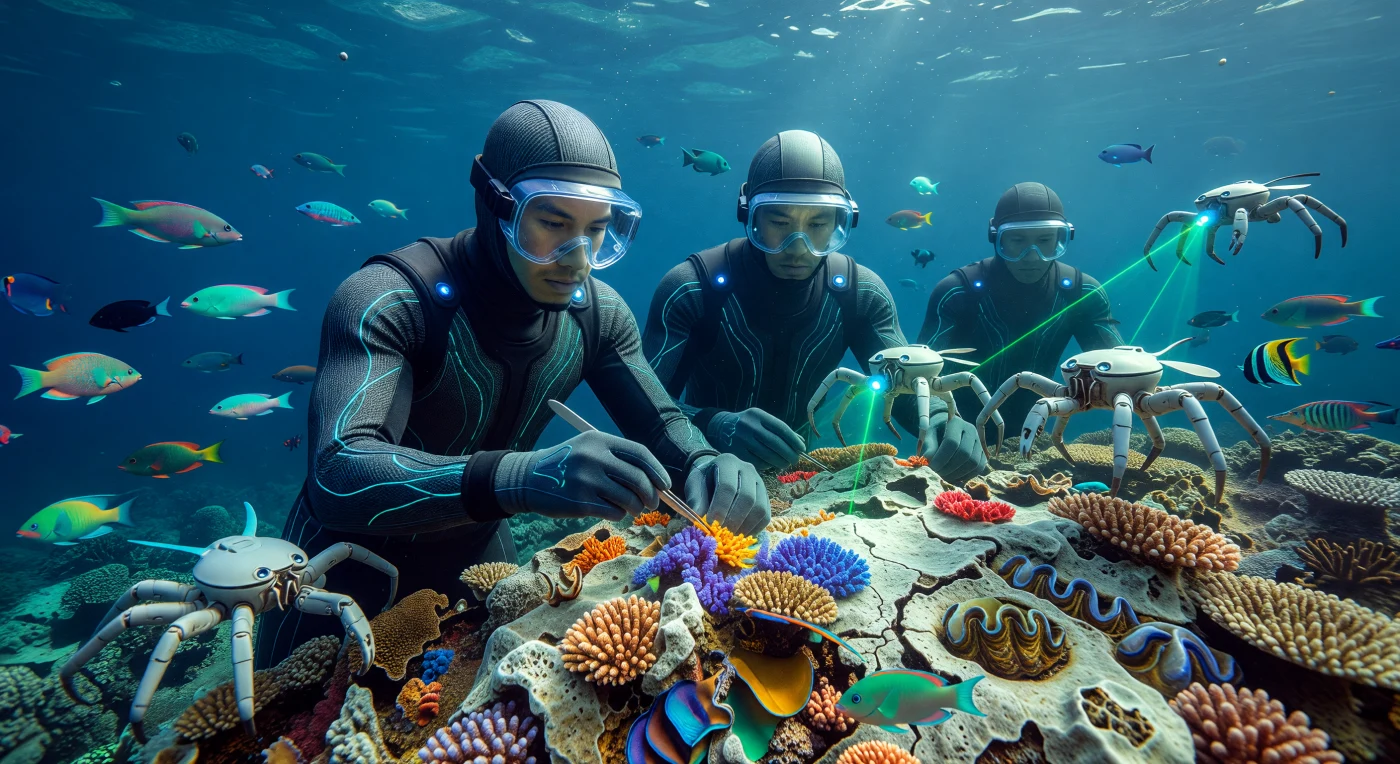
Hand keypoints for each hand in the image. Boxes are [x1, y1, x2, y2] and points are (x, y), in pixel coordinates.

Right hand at [494, 431, 670, 520]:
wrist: (528, 479)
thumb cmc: (566, 465)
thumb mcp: (588, 449)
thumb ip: (618, 461)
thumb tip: (654, 482)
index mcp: (599, 440)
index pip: (640, 453)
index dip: (657, 470)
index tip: (665, 485)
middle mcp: (594, 457)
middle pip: (638, 478)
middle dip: (651, 495)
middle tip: (652, 503)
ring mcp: (586, 480)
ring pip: (628, 499)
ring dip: (635, 507)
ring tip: (631, 508)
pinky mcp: (580, 503)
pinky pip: (613, 512)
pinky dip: (619, 515)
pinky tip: (612, 511)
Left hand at [685, 453, 768, 536]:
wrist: (715, 474)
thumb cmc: (703, 480)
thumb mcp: (694, 485)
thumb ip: (696, 501)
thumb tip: (700, 524)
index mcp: (727, 462)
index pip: (727, 486)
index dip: (720, 508)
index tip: (711, 525)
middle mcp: (748, 469)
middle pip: (747, 497)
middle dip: (734, 520)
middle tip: (722, 535)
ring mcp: (760, 482)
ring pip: (760, 508)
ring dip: (745, 527)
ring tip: (731, 538)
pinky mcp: (766, 496)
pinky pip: (766, 516)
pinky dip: (754, 529)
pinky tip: (741, 536)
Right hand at [705, 408, 805, 470]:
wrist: (720, 428)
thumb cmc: (747, 424)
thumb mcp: (761, 420)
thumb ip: (780, 430)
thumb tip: (801, 442)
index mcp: (758, 415)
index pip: (781, 428)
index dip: (794, 440)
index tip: (802, 449)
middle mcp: (749, 426)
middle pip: (775, 443)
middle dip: (789, 454)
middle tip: (795, 460)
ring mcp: (741, 440)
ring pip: (767, 455)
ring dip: (780, 462)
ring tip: (785, 464)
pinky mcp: (736, 453)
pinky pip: (757, 462)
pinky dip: (767, 465)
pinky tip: (771, 465)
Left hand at [920, 415, 986, 482]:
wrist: (946, 431)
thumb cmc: (935, 434)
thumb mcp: (927, 436)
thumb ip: (928, 447)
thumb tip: (928, 461)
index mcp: (956, 422)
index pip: (952, 442)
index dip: (941, 458)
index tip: (932, 467)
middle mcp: (971, 430)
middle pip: (965, 454)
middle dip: (949, 468)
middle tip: (937, 473)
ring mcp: (979, 442)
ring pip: (974, 462)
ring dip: (958, 474)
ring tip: (944, 476)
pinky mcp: (983, 453)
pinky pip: (979, 468)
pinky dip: (966, 476)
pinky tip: (954, 477)